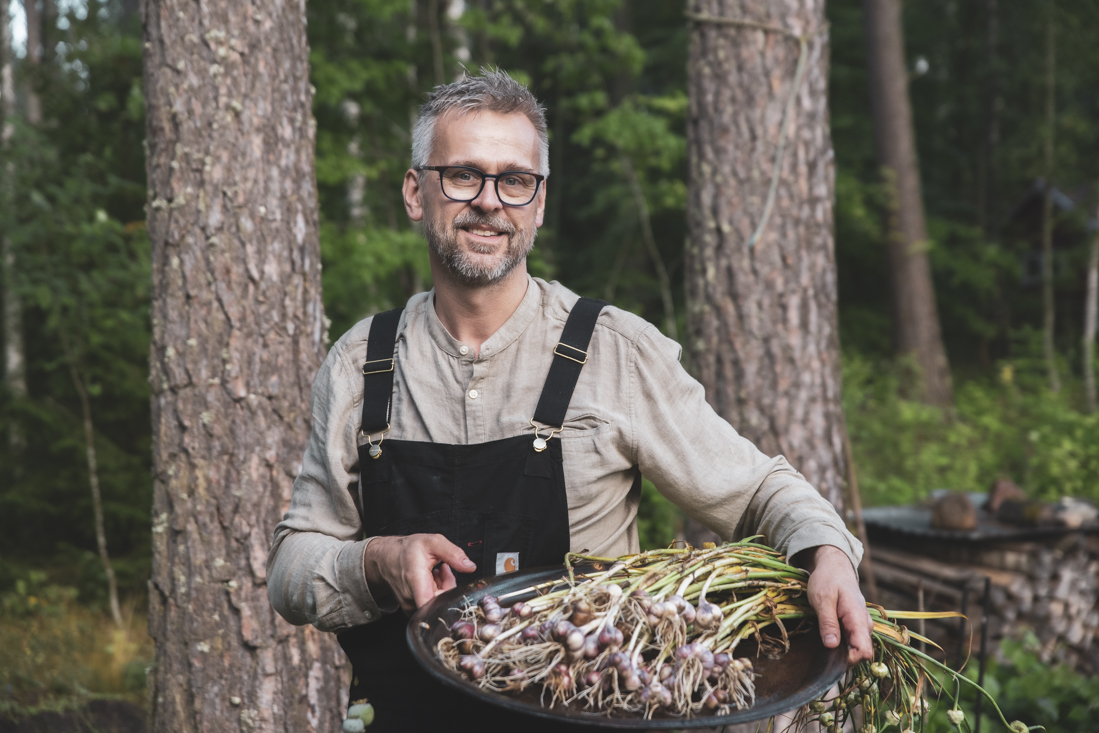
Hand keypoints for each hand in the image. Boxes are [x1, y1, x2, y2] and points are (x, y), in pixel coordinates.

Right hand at [364, 534, 476, 613]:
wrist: (386, 558)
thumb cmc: (406, 550)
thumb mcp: (432, 542)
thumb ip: (453, 553)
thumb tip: (470, 567)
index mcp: (416, 581)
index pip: (433, 605)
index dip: (449, 602)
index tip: (455, 588)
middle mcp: (411, 598)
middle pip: (442, 603)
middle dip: (449, 586)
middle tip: (444, 568)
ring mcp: (410, 606)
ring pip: (437, 604)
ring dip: (442, 588)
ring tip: (436, 571)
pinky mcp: (412, 609)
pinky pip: (430, 605)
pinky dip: (435, 593)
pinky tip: (431, 580)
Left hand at [794, 544, 873, 664]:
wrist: (834, 567)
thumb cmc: (827, 580)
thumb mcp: (822, 599)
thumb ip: (828, 622)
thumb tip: (832, 646)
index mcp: (858, 619)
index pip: (864, 651)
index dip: (848, 659)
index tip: (829, 657)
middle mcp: (865, 625)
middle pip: (860, 653)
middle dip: (842, 657)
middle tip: (820, 649)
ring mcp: (861, 626)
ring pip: (855, 649)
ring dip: (840, 651)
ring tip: (821, 641)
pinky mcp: (855, 626)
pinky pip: (852, 642)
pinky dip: (840, 645)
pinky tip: (826, 638)